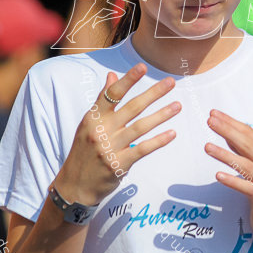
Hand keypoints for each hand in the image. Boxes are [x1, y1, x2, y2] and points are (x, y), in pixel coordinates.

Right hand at [55, 63, 180, 205]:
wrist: (74, 186)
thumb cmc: (84, 151)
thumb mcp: (88, 125)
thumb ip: (103, 101)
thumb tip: (112, 75)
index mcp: (93, 118)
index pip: (112, 94)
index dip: (128, 80)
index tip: (143, 67)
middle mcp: (100, 131)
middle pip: (131, 108)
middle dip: (153, 93)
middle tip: (171, 82)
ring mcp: (109, 148)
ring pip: (140, 127)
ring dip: (161, 115)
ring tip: (178, 106)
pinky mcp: (118, 164)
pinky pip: (142, 149)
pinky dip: (158, 141)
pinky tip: (172, 133)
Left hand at [204, 110, 252, 251]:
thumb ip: (245, 152)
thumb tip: (227, 132)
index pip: (250, 133)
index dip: (232, 123)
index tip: (214, 114)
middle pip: (248, 145)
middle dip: (227, 131)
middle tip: (210, 121)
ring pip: (246, 165)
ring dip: (225, 155)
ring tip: (207, 147)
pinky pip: (248, 188)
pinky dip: (233, 181)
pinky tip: (218, 176)